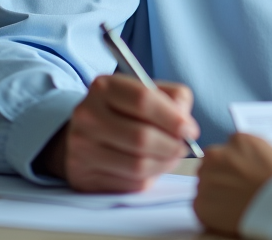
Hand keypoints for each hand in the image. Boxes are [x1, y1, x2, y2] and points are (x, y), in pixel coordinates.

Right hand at [35, 75, 199, 191]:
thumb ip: (175, 99)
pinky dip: (150, 178)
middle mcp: (87, 116)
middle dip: (171, 146)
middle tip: (183, 147)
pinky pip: (130, 184)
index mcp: (104, 87)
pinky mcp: (84, 177)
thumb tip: (186, 127)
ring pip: (137, 165)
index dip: (172, 118)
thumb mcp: (150, 92)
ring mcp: (81, 149)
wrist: (87, 134)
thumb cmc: (127, 111)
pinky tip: (153, 167)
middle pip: (140, 137)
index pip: (143, 100)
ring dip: (164, 164)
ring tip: (171, 157)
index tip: (190, 130)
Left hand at [194, 134, 271, 236]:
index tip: (249, 174)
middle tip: (241, 190)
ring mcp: (207, 180)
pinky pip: (200, 206)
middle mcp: (219, 156)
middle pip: (213, 163)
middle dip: (224, 175)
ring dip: (216, 192)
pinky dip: (211, 212)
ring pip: (205, 184)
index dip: (241, 162)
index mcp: (241, 140)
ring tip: (236, 205)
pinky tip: (229, 216)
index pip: (231, 147)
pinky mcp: (201, 205)